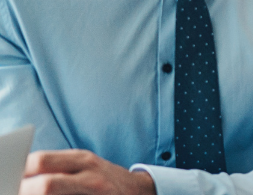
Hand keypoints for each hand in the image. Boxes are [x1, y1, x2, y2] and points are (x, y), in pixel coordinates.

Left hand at [20, 150, 155, 194]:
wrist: (140, 193)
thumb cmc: (104, 181)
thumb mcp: (84, 166)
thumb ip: (56, 167)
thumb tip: (19, 176)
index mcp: (81, 159)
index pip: (40, 161)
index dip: (17, 172)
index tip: (8, 179)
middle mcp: (90, 174)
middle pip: (46, 184)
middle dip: (23, 191)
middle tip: (11, 193)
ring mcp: (96, 190)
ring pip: (52, 190)